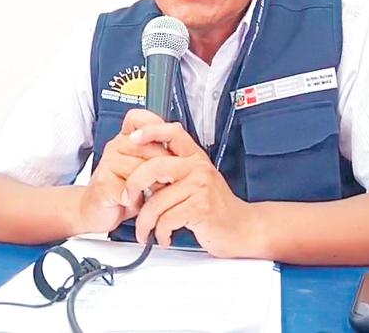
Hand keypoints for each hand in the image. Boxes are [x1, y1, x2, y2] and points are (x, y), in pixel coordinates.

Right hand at [76, 110, 171, 234]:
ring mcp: (107, 163)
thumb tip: (178, 128)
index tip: (167, 146)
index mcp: (126, 139)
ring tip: (147, 195)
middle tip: (163, 183)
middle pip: (149, 148)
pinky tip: (132, 202)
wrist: (94, 210)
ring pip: (141, 170)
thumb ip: (157, 151)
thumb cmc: (121, 190)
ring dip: (149, 187)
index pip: (138, 118)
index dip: (154, 127)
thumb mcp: (143, 169)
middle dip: (162, 169)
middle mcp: (116, 146)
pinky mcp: (103, 183)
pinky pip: (129, 188)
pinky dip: (136, 200)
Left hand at [121, 112, 256, 257]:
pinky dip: (160, 233)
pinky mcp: (200, 208)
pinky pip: (166, 220)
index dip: (150, 131)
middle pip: (154, 167)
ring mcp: (200, 187)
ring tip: (145, 230)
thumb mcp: (197, 181)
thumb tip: (142, 169)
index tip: (131, 137)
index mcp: (195, 157)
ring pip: (156, 201)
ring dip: (145, 222)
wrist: (242, 228)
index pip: (172, 133)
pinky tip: (163, 236)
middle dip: (133, 185)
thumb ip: (174, 172)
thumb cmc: (216, 207)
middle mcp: (198, 167)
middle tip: (127, 198)